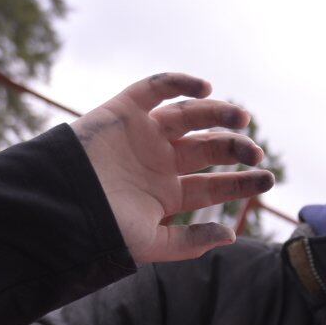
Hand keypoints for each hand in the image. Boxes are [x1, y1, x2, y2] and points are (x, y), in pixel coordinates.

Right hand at [69, 72, 273, 263]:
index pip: (214, 186)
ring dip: (218, 113)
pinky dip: (179, 82)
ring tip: (241, 117)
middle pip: (209, 149)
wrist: (56, 204)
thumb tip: (231, 235)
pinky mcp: (123, 111)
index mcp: (168, 195)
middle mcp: (159, 163)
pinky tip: (204, 87)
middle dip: (236, 149)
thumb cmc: (102, 228)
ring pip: (190, 117)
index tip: (268, 181)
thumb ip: (189, 242)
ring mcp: (143, 135)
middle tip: (255, 153)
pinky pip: (154, 89)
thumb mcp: (151, 242)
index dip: (243, 183)